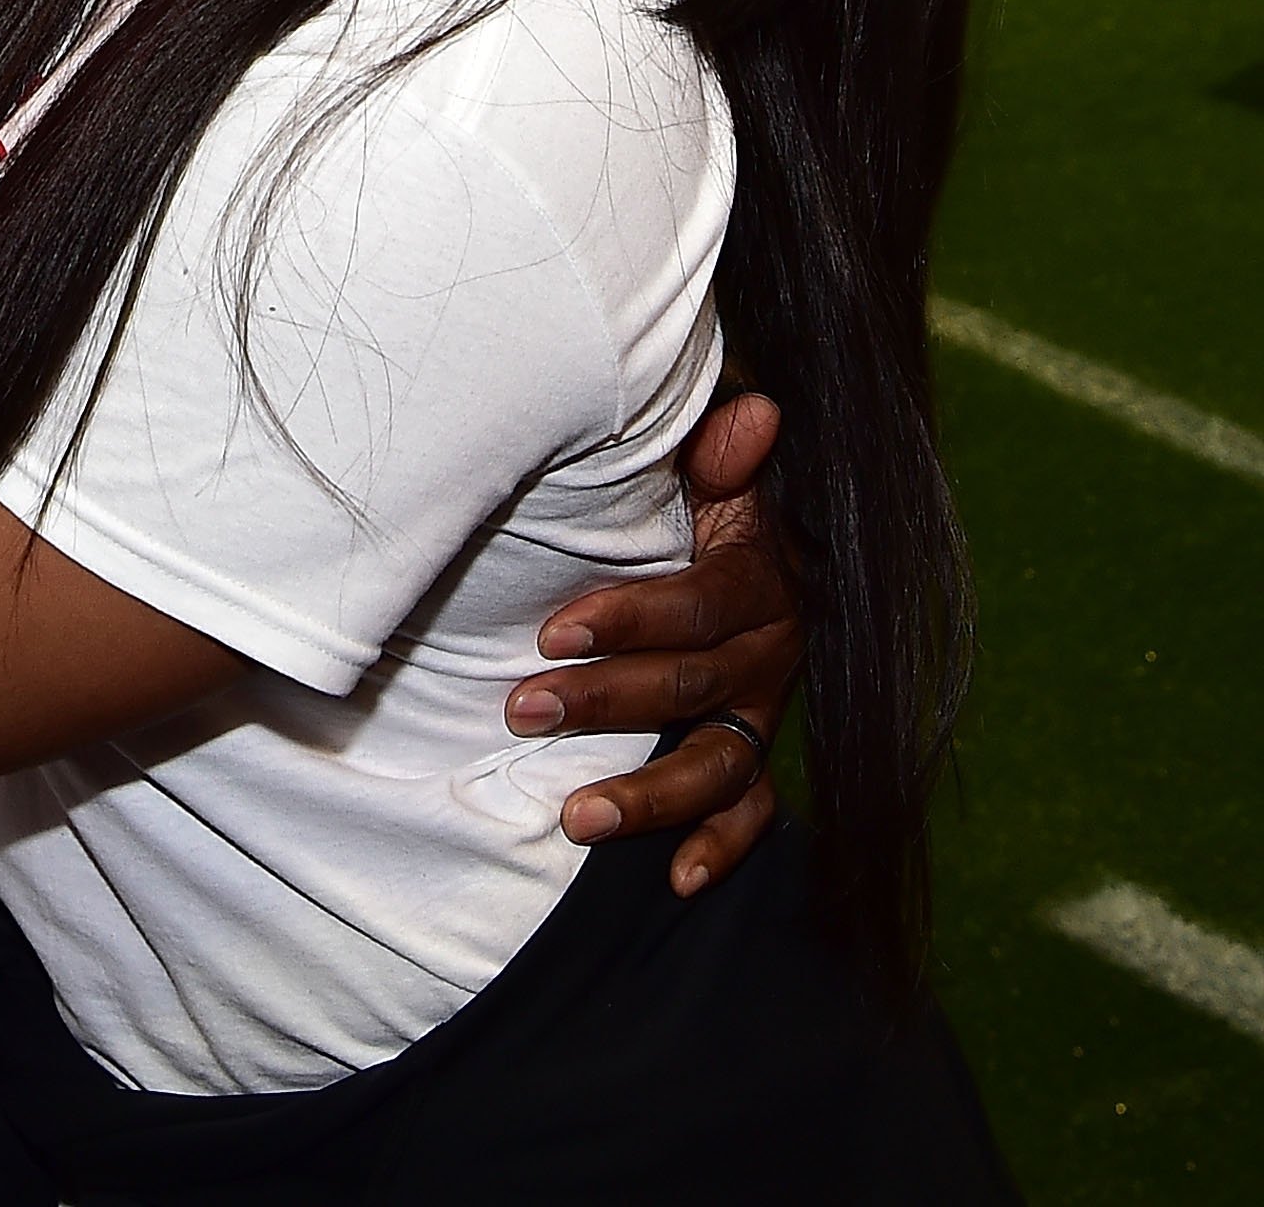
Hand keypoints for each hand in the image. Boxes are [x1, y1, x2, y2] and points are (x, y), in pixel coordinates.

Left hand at [505, 390, 799, 895]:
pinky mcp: (754, 749)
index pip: (698, 607)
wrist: (742, 542)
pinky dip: (723, 846)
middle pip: (694, 686)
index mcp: (759, 576)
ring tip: (574, 818)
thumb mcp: (705, 468)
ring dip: (650, 795)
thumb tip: (754, 411)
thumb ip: (717, 452)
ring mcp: (764, 706)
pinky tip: (679, 880)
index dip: (627, 620)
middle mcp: (772, 648)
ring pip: (720, 762)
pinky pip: (752, 808)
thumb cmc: (692, 497)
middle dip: (604, 702)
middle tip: (520, 709)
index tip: (551, 634)